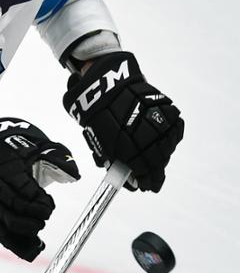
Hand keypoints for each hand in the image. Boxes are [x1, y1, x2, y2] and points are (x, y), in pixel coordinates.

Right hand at [0, 118, 79, 260]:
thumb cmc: (18, 152)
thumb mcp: (38, 148)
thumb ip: (58, 159)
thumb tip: (73, 174)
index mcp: (7, 167)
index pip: (21, 187)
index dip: (37, 199)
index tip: (48, 203)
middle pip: (10, 207)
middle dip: (30, 218)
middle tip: (44, 218)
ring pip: (2, 224)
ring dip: (22, 236)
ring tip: (39, 243)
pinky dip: (14, 245)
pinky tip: (30, 252)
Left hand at [63, 51, 183, 191]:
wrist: (106, 85)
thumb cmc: (98, 115)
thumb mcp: (100, 142)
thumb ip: (115, 162)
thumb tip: (130, 179)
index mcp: (126, 145)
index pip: (142, 170)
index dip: (146, 180)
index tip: (147, 186)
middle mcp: (145, 134)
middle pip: (158, 160)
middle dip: (155, 171)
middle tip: (153, 179)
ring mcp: (159, 121)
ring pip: (167, 146)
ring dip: (162, 154)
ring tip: (154, 158)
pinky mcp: (167, 109)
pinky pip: (173, 129)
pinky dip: (168, 137)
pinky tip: (161, 141)